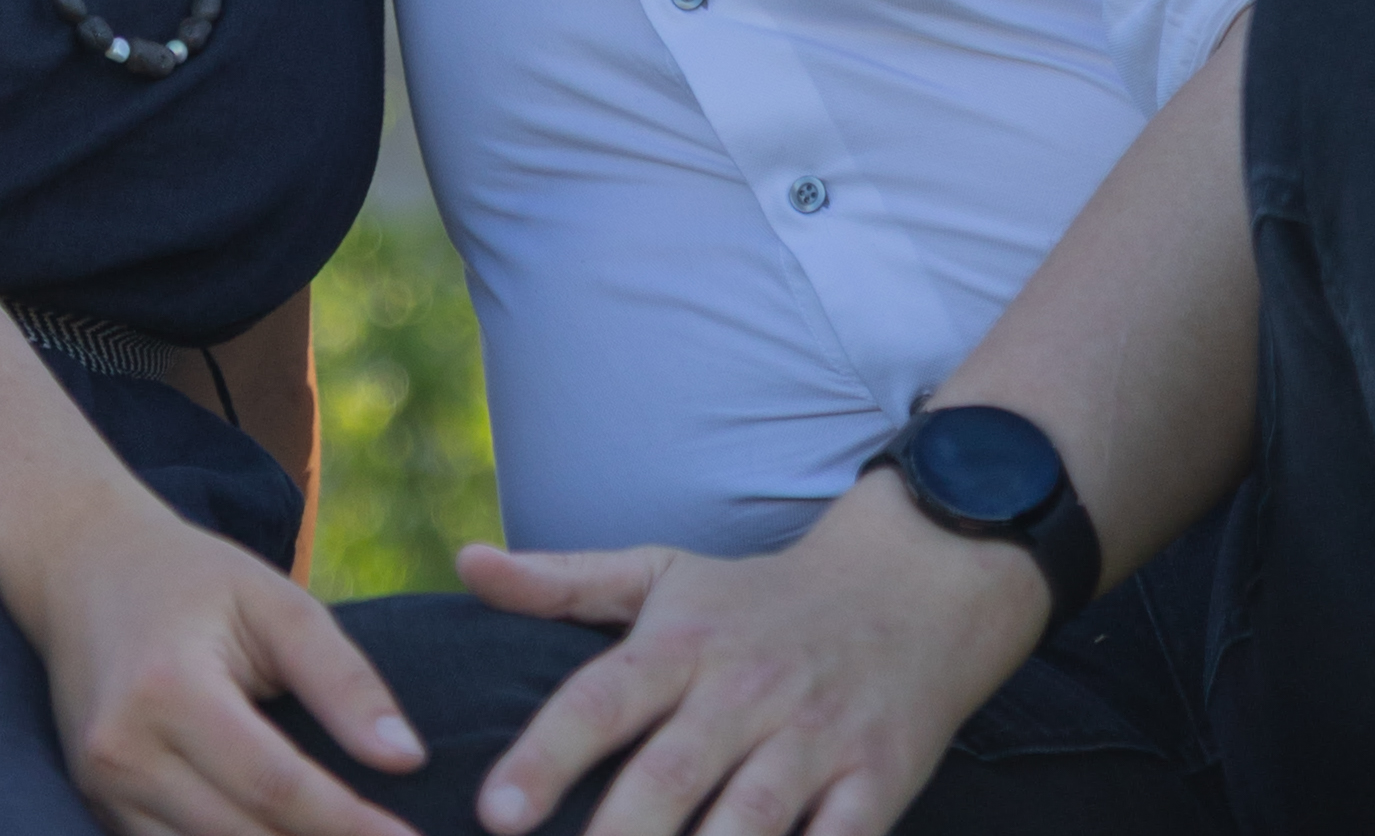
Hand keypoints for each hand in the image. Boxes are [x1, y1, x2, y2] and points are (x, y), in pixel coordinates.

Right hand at [29, 475, 427, 835]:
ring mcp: (102, 791)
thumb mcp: (275, 601)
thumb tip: (406, 759)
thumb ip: (342, 679)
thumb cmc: (194, 578)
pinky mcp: (97, 811)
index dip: (349, 825)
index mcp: (170, 689)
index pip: (276, 786)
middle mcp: (124, 753)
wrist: (82, 566)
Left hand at [457, 465, 1052, 835]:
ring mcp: (812, 740)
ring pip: (749, 823)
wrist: (911, 582)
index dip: (546, 756)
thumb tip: (464, 565)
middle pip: (669, 775)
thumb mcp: (664, 574)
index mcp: (683, 644)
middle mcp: (743, 692)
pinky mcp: (874, 783)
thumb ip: (561, 582)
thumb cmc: (759, 597)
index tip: (493, 813)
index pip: (602, 700)